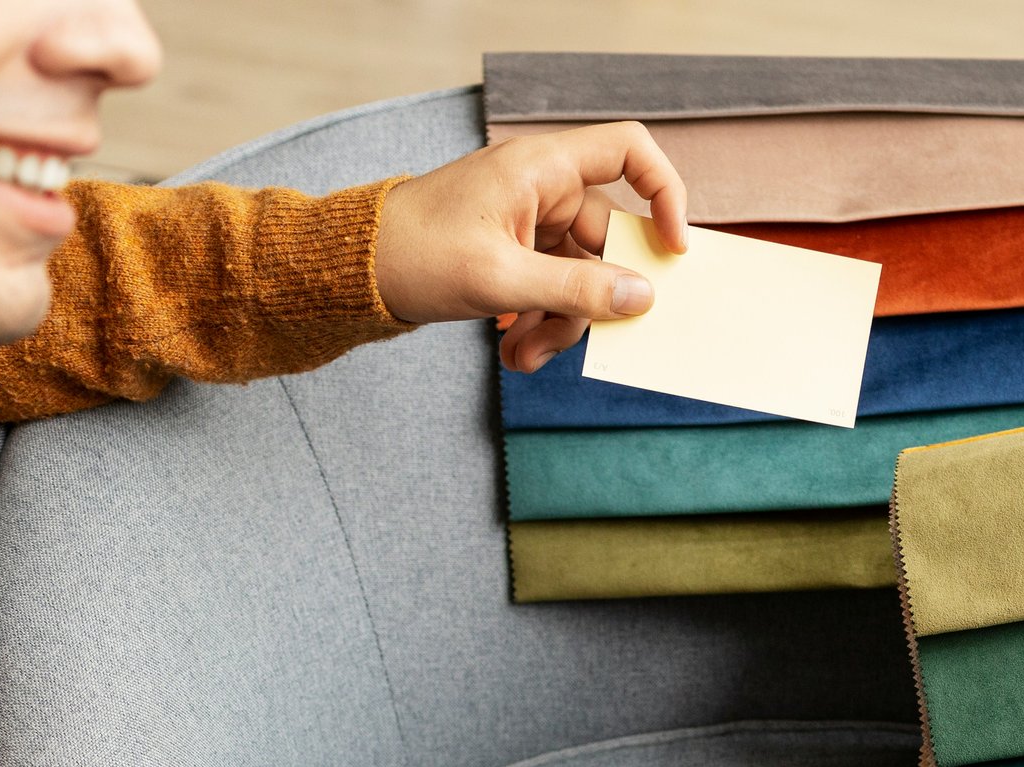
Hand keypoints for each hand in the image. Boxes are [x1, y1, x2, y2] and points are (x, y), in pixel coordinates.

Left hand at [373, 122, 688, 372]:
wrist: (351, 270)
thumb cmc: (414, 254)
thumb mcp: (501, 280)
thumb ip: (576, 291)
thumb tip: (640, 298)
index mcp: (541, 168)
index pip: (629, 152)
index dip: (664, 193)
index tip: (672, 248)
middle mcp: (542, 188)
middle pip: (606, 241)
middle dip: (591, 300)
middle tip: (574, 340)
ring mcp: (529, 221)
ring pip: (578, 275)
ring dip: (560, 324)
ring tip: (523, 358)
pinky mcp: (514, 252)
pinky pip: (550, 288)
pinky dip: (539, 323)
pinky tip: (513, 351)